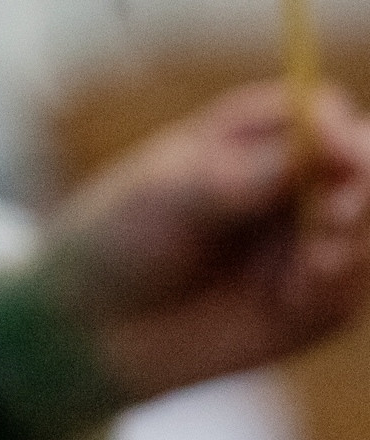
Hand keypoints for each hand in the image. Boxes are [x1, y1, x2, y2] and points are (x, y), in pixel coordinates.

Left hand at [43, 81, 369, 403]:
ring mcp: (308, 239)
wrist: (96, 325)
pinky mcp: (317, 298)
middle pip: (365, 167)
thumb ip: (254, 172)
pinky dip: (331, 292)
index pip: (324, 114)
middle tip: (331, 219)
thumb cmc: (121, 239)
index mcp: (250, 137)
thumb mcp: (173, 195)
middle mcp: (291, 182)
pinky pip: (353, 290)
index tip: (339, 159)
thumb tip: (333, 143)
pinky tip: (283, 300)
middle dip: (360, 192)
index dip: (342, 133)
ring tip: (298, 272)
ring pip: (368, 231)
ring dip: (346, 248)